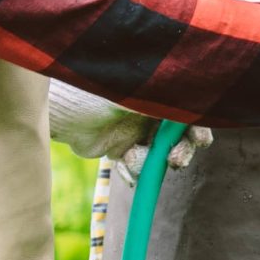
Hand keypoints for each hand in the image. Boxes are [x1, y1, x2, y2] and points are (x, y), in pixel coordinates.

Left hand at [45, 79, 209, 179]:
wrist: (59, 107)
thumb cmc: (97, 87)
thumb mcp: (136, 91)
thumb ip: (165, 98)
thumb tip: (196, 101)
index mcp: (157, 89)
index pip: (188, 109)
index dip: (199, 126)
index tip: (201, 139)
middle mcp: (151, 110)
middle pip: (180, 136)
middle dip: (182, 150)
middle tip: (176, 162)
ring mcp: (136, 130)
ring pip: (161, 154)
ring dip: (156, 164)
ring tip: (137, 160)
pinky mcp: (121, 149)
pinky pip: (138, 167)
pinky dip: (136, 172)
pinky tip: (125, 166)